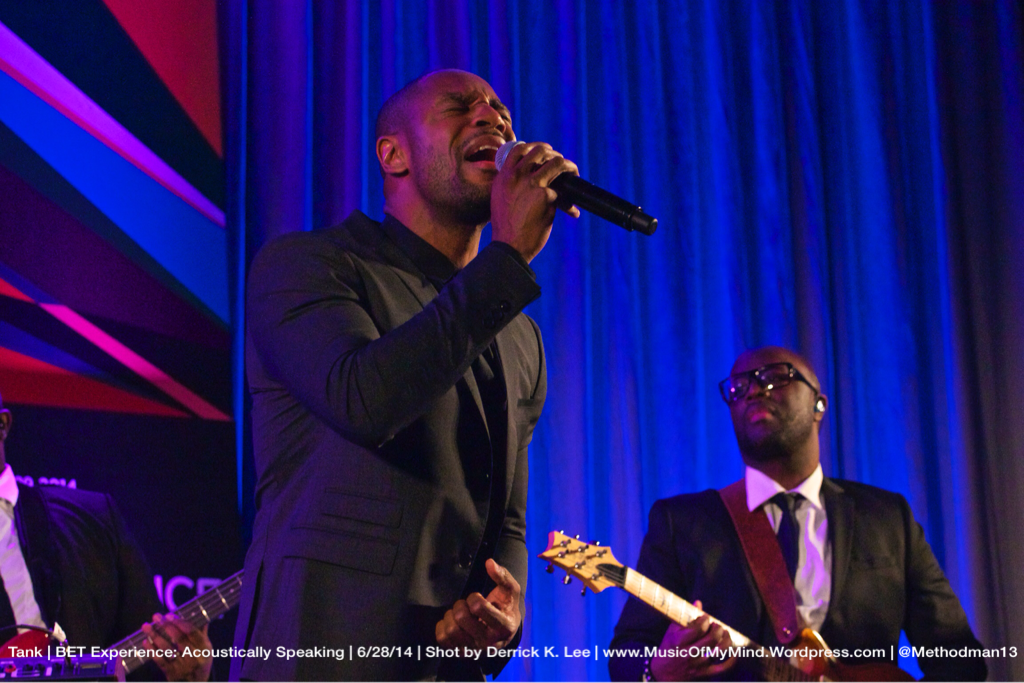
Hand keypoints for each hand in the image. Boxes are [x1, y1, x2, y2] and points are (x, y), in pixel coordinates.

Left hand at [141, 613, 212, 682]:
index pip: (191, 632)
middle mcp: (194, 657)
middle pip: (178, 639)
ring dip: (155, 637)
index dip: (179, 622)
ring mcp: (182, 666)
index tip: (169, 615)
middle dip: (166, 626)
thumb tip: (200, 615)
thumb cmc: (200, 662)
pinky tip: (146, 643)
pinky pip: (160, 661)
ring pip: (167, 649)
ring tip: (146, 627)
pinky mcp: (171, 674)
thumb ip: (201, 633)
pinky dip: (152, 651)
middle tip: (156, 617)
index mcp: (204, 648)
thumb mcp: (207, 649)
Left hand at [435, 559, 521, 653]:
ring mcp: (475, 650)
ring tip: (459, 614)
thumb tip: (489, 562)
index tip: (477, 598)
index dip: (473, 597)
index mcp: (504, 626)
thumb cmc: (506, 607)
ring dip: (451, 616)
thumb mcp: (511, 591)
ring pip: (450, 631)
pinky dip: (443, 627)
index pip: (478, 607)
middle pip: (461, 618)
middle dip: (460, 605)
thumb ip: (502, 576)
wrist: (505, 633)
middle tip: (466, 605)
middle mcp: (489, 642)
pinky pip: (442, 640)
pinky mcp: (462, 653)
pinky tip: (453, 623)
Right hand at [491, 141, 579, 262]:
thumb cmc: (506, 228)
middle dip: (555, 155)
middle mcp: (516, 176)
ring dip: (569, 167)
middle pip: (540, 151)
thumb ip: (511, 185)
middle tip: (562, 164)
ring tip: (574, 174)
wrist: (509, 247)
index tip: (545, 152)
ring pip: (557, 163)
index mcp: (504, 176)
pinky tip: (572, 211)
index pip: (519, 149)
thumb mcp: (500, 200)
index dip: (535, 147)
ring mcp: (532, 184)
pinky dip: (570, 203)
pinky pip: (564, 192)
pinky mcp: (546, 196)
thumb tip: (529, 176)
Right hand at [650, 601, 735, 681]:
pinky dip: (732, 658)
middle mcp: (690, 654)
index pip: (697, 629)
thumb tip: (698, 603)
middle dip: (717, 628)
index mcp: (679, 642)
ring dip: (726, 640)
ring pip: (720, 651)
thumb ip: (685, 617)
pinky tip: (733, 650)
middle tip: (716, 625)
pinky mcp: (706, 673)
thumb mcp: (671, 632)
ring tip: (725, 633)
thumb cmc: (668, 649)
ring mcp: (699, 665)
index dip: (705, 620)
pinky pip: (724, 667)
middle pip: (711, 639)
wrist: (664, 674)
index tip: (705, 617)